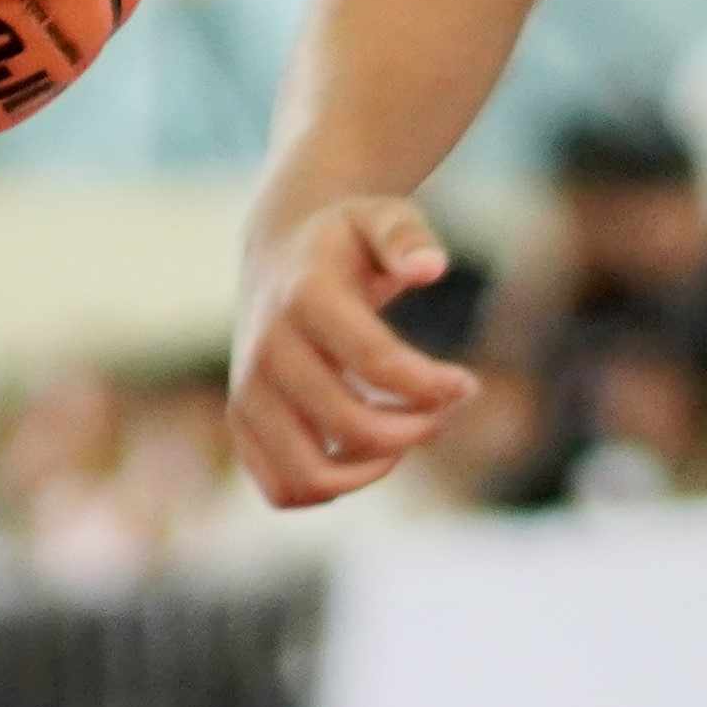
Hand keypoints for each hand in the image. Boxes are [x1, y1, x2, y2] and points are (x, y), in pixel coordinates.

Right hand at [231, 194, 477, 504]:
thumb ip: (407, 235)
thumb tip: (431, 268)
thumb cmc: (346, 241)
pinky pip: (283, 490)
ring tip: (403, 436)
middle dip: (418, 427)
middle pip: (354, 426)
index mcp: (303, 297)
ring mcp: (246, 392)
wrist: (277, 254)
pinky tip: (364, 453)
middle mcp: (264, 350)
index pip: (379, 363)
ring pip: (312, 475)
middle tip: (442, 407)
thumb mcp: (381, 216)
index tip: (465, 383)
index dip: (436, 386)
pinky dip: (333, 488)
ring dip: (374, 468)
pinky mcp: (241, 423)